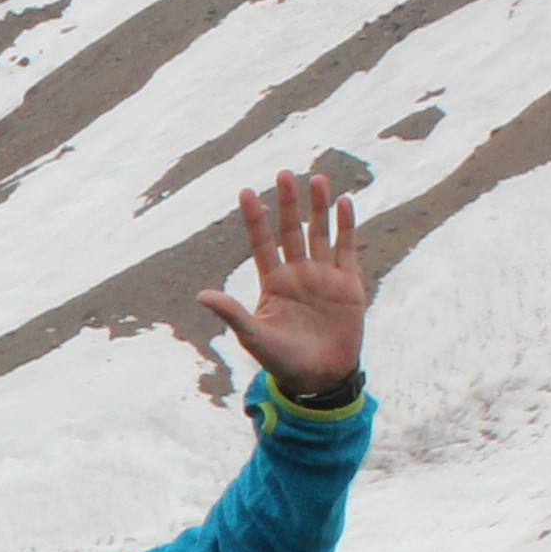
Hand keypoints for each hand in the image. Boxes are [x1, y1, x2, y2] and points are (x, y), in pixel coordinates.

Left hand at [192, 169, 368, 400]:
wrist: (320, 378)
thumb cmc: (283, 361)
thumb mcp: (254, 337)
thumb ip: (232, 313)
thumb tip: (201, 295)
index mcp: (273, 283)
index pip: (262, 243)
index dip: (254, 219)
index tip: (245, 192)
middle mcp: (298, 274)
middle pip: (291, 230)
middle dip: (288, 203)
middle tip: (284, 173)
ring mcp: (324, 277)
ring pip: (320, 233)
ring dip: (319, 207)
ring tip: (317, 178)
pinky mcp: (348, 284)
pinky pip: (347, 249)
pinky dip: (346, 226)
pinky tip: (344, 202)